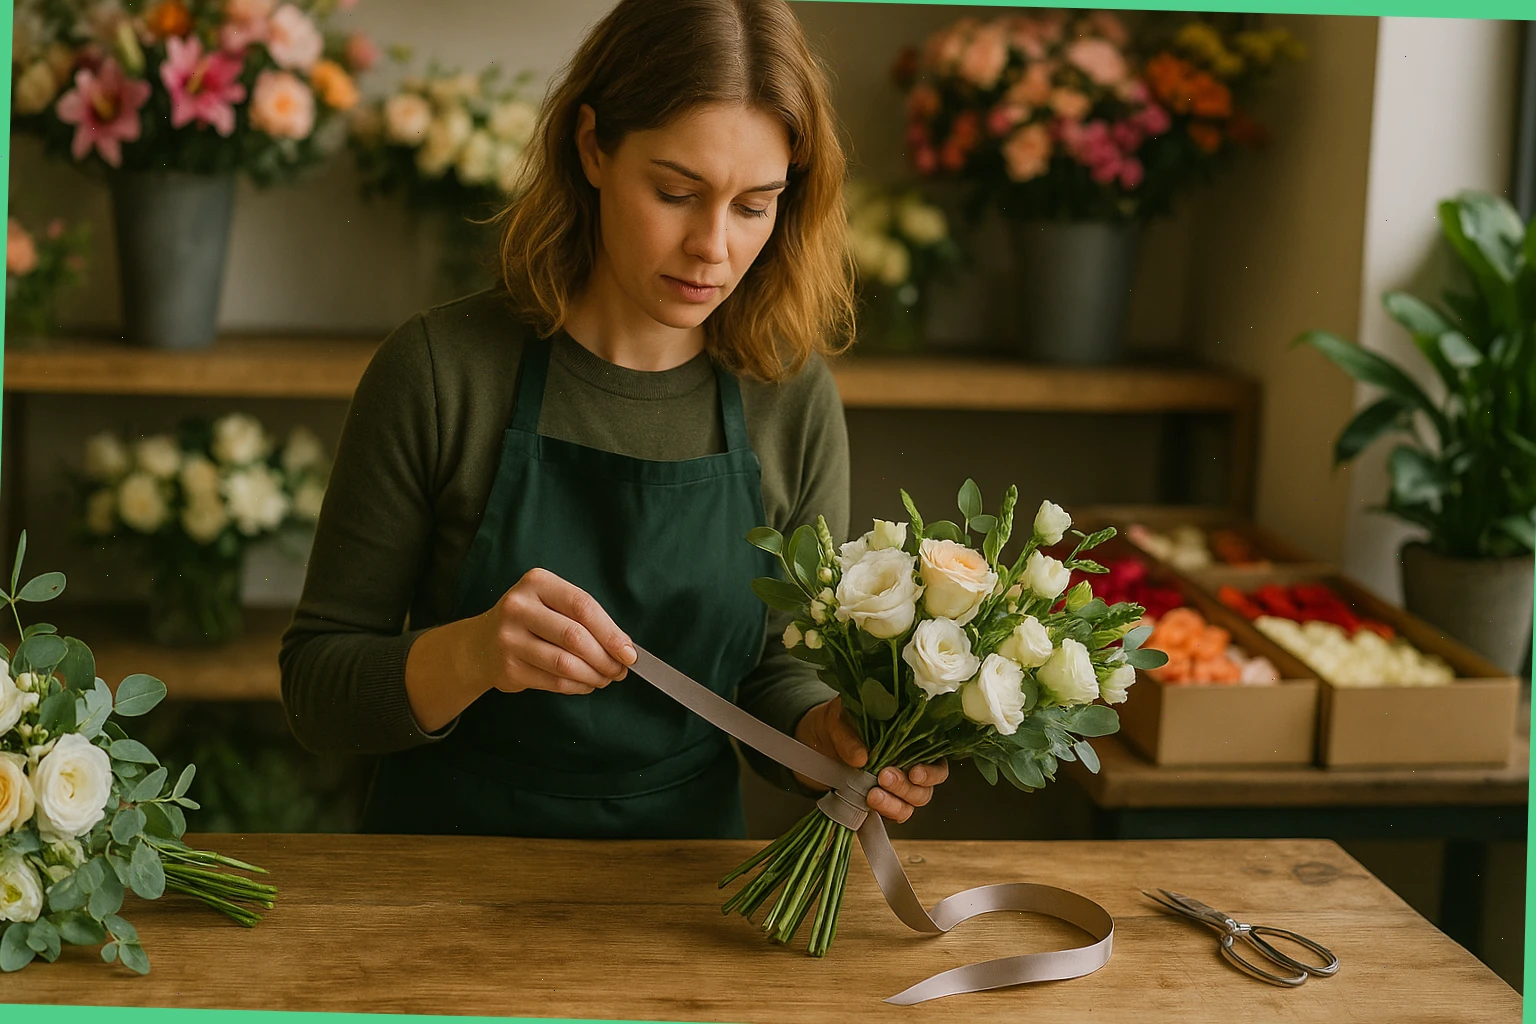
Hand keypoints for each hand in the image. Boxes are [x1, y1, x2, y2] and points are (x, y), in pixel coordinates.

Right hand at [471, 567, 637, 695]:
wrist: (479, 644)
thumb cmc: (529, 621)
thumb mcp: (550, 603)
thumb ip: (583, 618)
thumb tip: (623, 646)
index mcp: (536, 583)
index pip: (583, 606)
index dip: (611, 632)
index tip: (629, 652)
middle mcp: (519, 607)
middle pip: (575, 637)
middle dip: (605, 658)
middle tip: (620, 670)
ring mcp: (509, 638)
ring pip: (565, 663)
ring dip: (594, 676)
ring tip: (605, 678)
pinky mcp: (508, 668)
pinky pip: (553, 682)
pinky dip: (578, 686)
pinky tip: (586, 684)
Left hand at [792, 697, 948, 823]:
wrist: (817, 740)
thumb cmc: (837, 721)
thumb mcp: (838, 719)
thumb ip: (849, 736)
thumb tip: (861, 758)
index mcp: (912, 741)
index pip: (937, 761)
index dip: (931, 772)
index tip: (914, 773)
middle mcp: (909, 766)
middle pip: (925, 789)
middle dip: (906, 788)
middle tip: (884, 777)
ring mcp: (895, 787)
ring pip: (910, 805)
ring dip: (894, 804)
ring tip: (872, 795)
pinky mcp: (880, 801)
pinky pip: (890, 814)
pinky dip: (882, 812)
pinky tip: (868, 803)